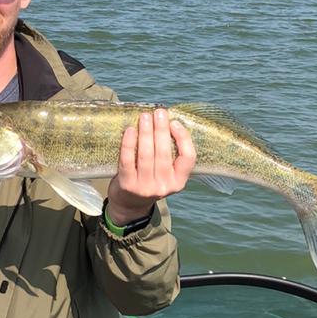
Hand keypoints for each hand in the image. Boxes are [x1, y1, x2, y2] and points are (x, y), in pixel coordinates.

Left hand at [106, 109, 195, 226]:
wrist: (130, 204)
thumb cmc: (149, 179)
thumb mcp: (165, 172)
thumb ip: (168, 153)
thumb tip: (165, 121)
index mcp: (179, 181)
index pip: (188, 158)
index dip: (183, 138)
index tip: (175, 122)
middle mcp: (164, 186)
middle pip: (164, 153)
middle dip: (161, 129)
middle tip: (159, 112)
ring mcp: (146, 187)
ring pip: (147, 155)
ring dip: (146, 133)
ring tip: (144, 117)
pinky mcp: (128, 185)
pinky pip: (128, 160)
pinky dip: (129, 143)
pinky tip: (130, 130)